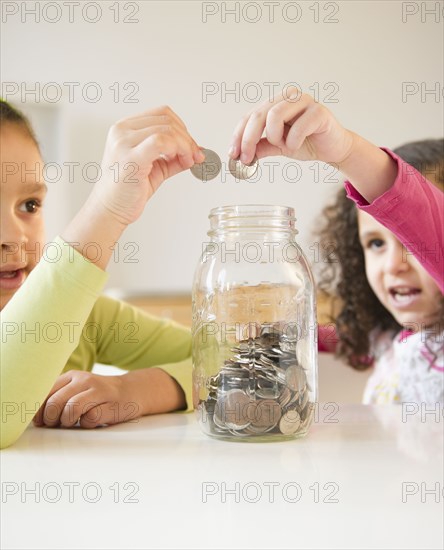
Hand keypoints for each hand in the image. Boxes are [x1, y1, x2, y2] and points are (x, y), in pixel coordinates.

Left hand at [33, 370, 139, 428]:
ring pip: (71, 409)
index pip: (45, 392)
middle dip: (51, 419)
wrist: (132, 391)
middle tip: (56, 424)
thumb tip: (34, 417)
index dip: (38, 410)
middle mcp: (84, 380)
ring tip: (72, 423)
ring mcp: (99, 391)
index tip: (40, 421)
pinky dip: (86, 424)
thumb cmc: (98, 396)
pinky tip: (90, 421)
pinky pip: (90, 418)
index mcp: (72, 376)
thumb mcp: (77, 389)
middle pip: (55, 402)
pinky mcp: (111, 405)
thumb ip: (57, 397)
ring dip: (67, 421)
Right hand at [91, 105, 204, 226]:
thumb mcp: (156, 168)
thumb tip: (198, 151)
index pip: (162, 114)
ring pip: (167, 129)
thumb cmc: (126, 190)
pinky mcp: (130, 158)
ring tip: (187, 161)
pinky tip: (179, 160)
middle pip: (167, 120)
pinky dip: (176, 149)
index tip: (192, 146)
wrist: (110, 209)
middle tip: (194, 156)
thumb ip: (175, 157)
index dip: (183, 128)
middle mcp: (122, 131)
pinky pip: (160, 142)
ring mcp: (124, 143)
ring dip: (185, 145)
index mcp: (126, 128)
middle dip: (187, 138)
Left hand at [229, 88, 353, 165]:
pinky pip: (297, 127)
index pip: (249, 116)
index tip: (233, 154)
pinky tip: (297, 145)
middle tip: (247, 158)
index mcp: (275, 103)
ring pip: (274, 115)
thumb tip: (240, 154)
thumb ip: (260, 147)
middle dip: (248, 140)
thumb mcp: (277, 146)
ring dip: (274, 137)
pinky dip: (293, 142)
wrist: (332, 149)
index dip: (238, 136)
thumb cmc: (307, 142)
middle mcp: (288, 97)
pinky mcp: (318, 111)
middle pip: (258, 115)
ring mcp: (304, 101)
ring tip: (284, 145)